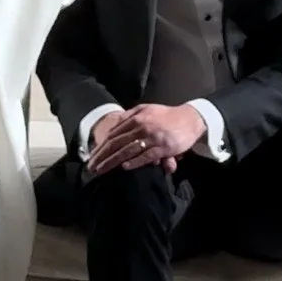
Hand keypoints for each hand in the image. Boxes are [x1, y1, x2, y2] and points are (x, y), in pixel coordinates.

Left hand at [88, 103, 203, 175]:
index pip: (113, 134)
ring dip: (112, 161)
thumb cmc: (167, 116)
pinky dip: (135, 162)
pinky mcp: (163, 147)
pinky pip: (146, 156)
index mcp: (136, 117)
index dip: (101, 146)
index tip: (91, 156)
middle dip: (102, 156)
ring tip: (101, 170)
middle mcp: (141, 126)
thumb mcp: (146, 110)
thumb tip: (115, 123)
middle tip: (91, 167)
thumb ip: (130, 115)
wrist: (190, 119)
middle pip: (116, 143)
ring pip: (127, 150)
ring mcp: (152, 137)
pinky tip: (124, 168)